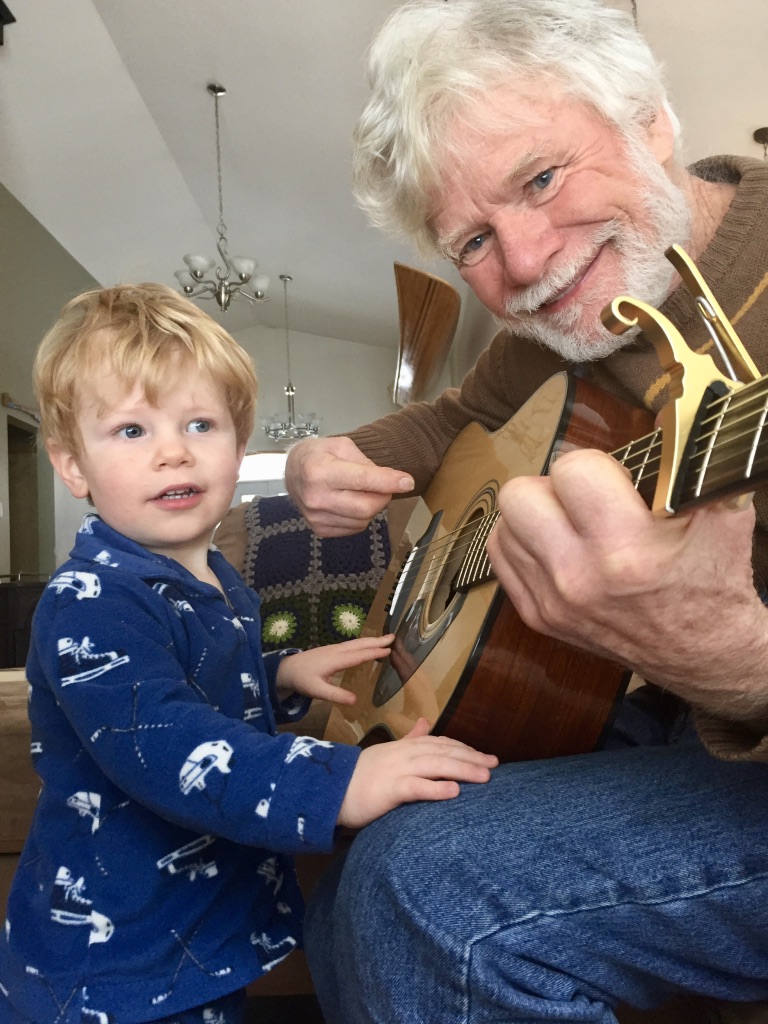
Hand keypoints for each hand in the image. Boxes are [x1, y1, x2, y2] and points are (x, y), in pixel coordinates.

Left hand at [276, 634, 394, 703]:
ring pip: (356, 643)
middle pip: (359, 644)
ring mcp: (334, 649)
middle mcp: (336, 651)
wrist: (286, 669)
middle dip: (376, 641)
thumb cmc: (302, 680)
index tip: (388, 651)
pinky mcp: (332, 650)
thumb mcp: (317, 691)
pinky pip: (352, 645)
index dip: (374, 653)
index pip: (358, 655)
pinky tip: (367, 646)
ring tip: (386, 639)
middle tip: (393, 637)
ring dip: (371, 641)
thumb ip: (336, 695)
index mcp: (335, 660)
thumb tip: (355, 700)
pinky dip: (363, 643)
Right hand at [285, 435, 413, 536]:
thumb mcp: (341, 445)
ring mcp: (316, 517)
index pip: (362, 480)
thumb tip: (389, 480)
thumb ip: (365, 461)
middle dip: (383, 496)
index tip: (407, 481)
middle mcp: (316, 497)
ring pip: (363, 520)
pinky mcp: (320, 529)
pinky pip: (354, 528)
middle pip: (366, 507)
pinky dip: (361, 517)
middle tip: (384, 486)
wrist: (292, 472)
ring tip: (364, 492)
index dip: (388, 481)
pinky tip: (353, 503)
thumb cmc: (318, 455)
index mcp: (319, 471)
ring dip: (373, 506)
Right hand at [337, 718, 497, 828]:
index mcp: (405, 747)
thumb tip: (424, 723)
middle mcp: (404, 755)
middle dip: (471, 757)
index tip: (485, 756)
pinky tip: (454, 792)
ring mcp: (397, 770)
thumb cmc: (360, 776)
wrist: (329, 789)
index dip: (464, 748)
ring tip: (485, 776)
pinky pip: (416, 788)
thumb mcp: (386, 752)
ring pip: (436, 766)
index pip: (440, 743)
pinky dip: (436, 788)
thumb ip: (408, 739)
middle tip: (495, 764)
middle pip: (443, 752)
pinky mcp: (389, 790)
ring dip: (462, 769)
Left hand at [486, 448, 767, 717]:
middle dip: (551, 485)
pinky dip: (521, 543)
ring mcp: (552, 602)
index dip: (593, 463)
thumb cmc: (713, 584)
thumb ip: (696, 464)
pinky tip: (553, 543)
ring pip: (503, 525)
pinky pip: (500, 558)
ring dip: (533, 514)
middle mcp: (578, 578)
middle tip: (581, 496)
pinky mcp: (538, 618)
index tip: (612, 477)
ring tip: (569, 521)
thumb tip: (673, 415)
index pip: (571, 469)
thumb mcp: (723, 516)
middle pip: (518, 495)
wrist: (704, 657)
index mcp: (626, 550)